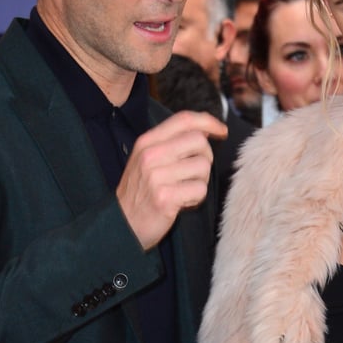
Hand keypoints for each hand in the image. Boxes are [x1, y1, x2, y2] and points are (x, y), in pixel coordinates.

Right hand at [116, 111, 226, 249]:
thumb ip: (171, 142)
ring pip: (203, 166)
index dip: (208, 122)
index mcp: (146, 142)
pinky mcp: (165, 198)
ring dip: (201, 180)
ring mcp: (157, 176)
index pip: (183, 119)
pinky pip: (200, 189)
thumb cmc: (140, 191)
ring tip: (184, 189)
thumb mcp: (147, 159)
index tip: (221, 131)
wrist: (121, 224)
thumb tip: (205, 130)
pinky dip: (197, 197)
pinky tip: (182, 202)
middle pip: (198, 141)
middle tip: (195, 172)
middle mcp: (150, 155)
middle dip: (205, 156)